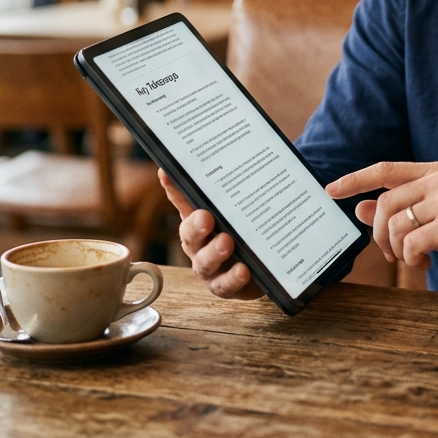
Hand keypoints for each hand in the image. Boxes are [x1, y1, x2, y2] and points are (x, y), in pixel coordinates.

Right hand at [158, 170, 262, 299]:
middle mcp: (199, 242)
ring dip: (214, 252)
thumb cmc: (249, 228)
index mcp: (199, 217)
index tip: (167, 170)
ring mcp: (211, 266)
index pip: (183, 199)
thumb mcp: (246, 205)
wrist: (270, 261)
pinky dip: (233, 279)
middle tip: (207, 217)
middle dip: (196, 226)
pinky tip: (244, 269)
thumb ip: (239, 187)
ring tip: (227, 242)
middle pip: (189, 234)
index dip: (173, 187)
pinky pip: (225, 286)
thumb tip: (242, 151)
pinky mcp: (227, 285)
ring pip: (204, 263)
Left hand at [326, 161, 437, 289]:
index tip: (330, 190)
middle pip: (385, 204)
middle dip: (379, 235)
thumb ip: (399, 210)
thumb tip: (361, 208)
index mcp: (435, 173)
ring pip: (396, 225)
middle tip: (390, 253)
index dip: (354, 180)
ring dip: (398, 250)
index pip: (384, 170)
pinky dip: (412, 258)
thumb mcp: (433, 218)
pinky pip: (412, 243)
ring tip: (414, 257)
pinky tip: (426, 261)